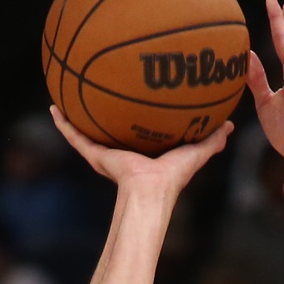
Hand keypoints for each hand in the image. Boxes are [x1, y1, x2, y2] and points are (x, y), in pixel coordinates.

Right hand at [51, 106, 232, 193]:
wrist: (151, 189)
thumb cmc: (174, 176)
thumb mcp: (196, 152)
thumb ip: (212, 140)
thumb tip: (229, 126)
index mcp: (143, 154)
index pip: (137, 133)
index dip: (135, 119)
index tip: (133, 101)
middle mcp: (121, 153)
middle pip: (109, 130)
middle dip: (103, 115)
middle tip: (98, 93)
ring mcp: (105, 154)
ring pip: (86, 131)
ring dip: (76, 117)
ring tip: (66, 96)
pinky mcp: (94, 154)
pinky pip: (75, 136)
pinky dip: (63, 124)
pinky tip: (54, 108)